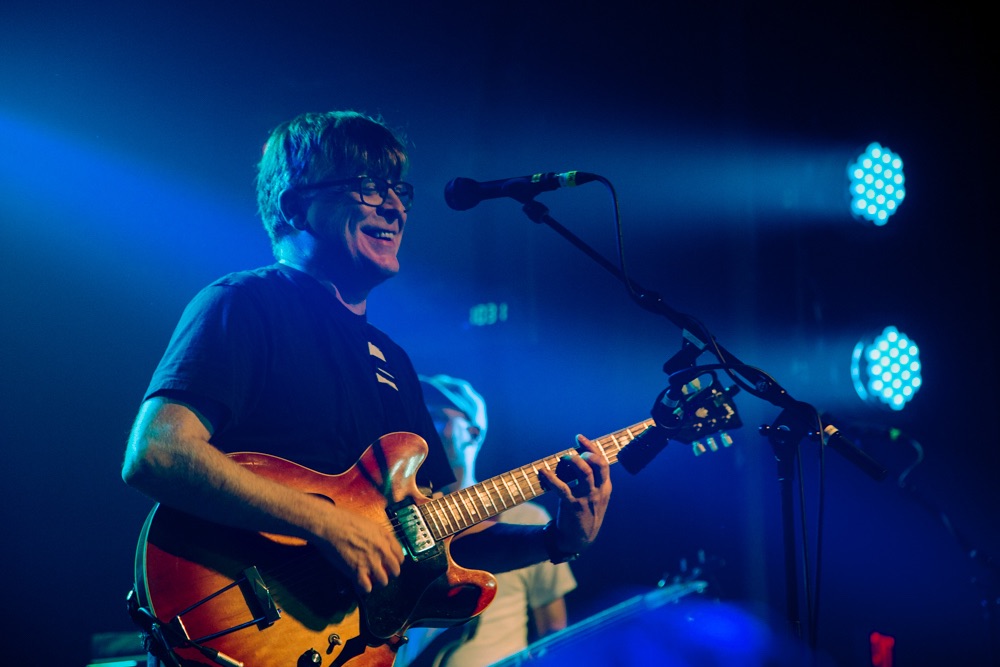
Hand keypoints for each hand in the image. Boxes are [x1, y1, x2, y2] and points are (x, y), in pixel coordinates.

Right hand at [314, 506, 403, 593]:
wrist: (330, 524)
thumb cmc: (346, 520)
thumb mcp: (370, 524)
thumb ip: (379, 536)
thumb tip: (383, 546)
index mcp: (385, 537)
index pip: (400, 556)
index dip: (395, 562)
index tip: (390, 564)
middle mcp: (382, 550)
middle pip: (395, 570)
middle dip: (389, 573)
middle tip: (381, 573)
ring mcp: (370, 561)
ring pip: (383, 581)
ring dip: (377, 582)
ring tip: (370, 579)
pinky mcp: (357, 570)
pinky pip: (367, 587)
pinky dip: (364, 588)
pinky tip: (360, 583)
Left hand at [539, 434, 611, 553]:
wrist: (580, 539)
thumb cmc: (586, 512)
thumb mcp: (596, 496)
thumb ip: (592, 478)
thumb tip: (576, 455)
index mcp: (604, 487)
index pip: (603, 463)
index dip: (591, 448)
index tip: (579, 437)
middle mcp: (598, 491)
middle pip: (597, 466)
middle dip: (587, 453)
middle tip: (574, 451)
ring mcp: (586, 499)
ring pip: (584, 474)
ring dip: (573, 462)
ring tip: (564, 457)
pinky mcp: (572, 506)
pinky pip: (562, 489)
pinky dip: (551, 478)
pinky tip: (543, 472)